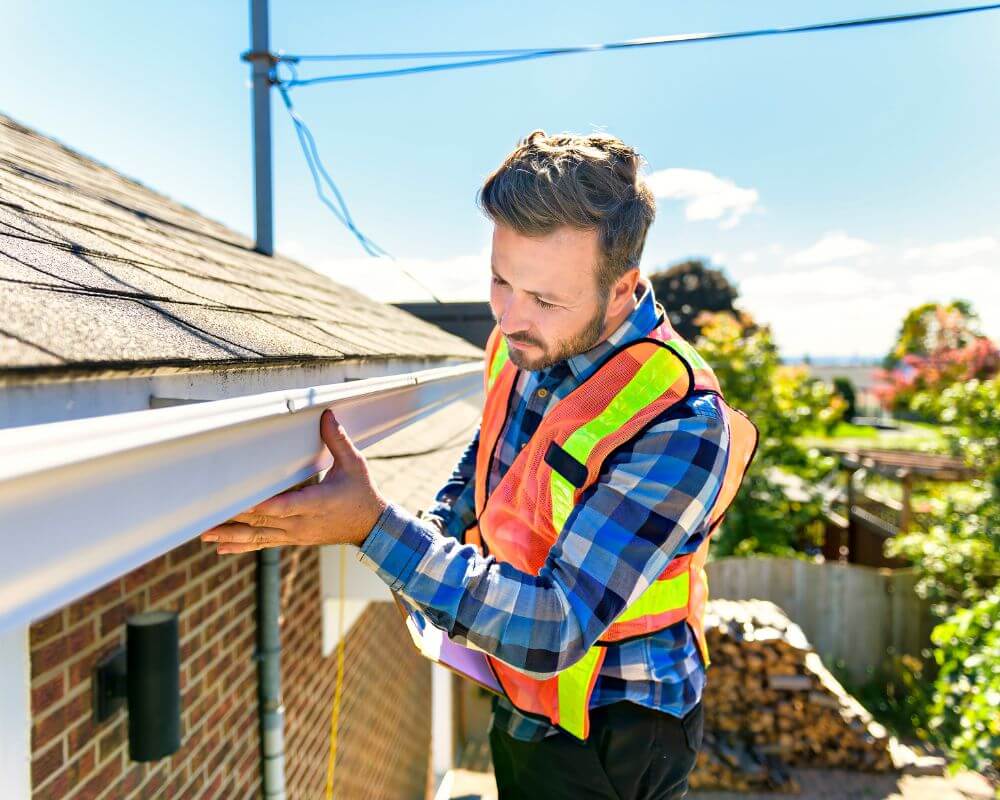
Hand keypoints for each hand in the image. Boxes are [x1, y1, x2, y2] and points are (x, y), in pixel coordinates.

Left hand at [200, 409, 387, 553]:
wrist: (371, 527)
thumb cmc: (362, 492)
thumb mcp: (355, 464)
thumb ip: (337, 440)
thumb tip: (326, 414)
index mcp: (318, 503)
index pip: (285, 506)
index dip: (262, 505)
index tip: (241, 503)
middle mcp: (303, 523)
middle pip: (264, 521)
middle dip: (235, 519)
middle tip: (207, 516)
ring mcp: (297, 534)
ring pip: (260, 536)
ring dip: (232, 535)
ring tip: (205, 534)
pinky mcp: (293, 539)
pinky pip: (264, 544)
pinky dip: (243, 546)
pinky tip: (222, 549)